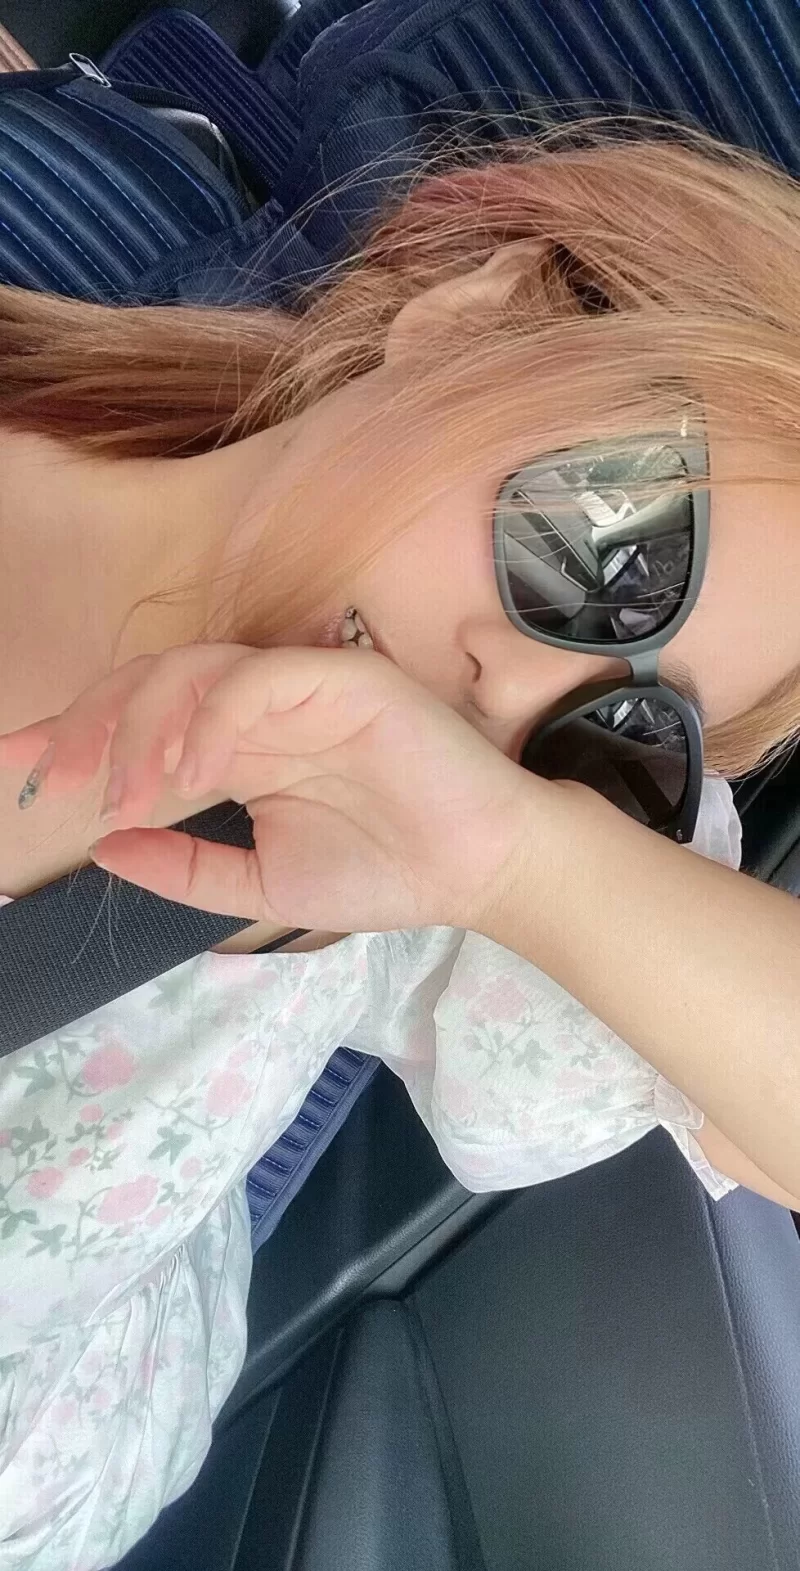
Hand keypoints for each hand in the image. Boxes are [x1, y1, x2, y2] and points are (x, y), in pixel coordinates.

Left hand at [0, 642, 542, 936]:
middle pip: (150, 682)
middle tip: (61, 775)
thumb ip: (188, 868)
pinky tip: (191, 770)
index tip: (16, 767)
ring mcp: (298, 687)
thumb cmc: (386, 872)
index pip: (141, 721)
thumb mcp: (263, 887)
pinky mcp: (341, 678)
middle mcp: (258, 707)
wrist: (479, 872)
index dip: (74, 736)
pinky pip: (258, 678)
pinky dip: (213, 716)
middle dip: (92, 722)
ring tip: (129, 787)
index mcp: (239, 745)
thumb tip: (105, 850)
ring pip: (194, 669)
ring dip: (146, 723)